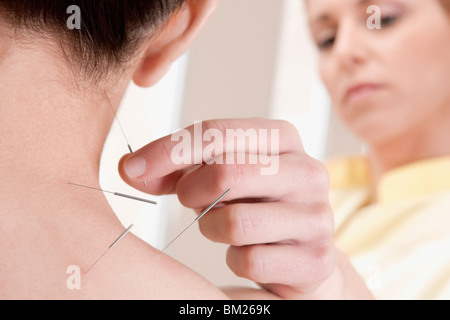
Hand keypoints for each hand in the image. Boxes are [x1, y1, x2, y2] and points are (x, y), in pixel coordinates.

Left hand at [118, 118, 371, 298]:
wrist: (300, 254)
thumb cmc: (254, 205)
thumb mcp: (220, 175)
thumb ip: (178, 168)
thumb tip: (129, 167)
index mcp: (284, 139)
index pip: (218, 132)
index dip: (168, 150)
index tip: (133, 169)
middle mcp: (308, 171)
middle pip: (226, 173)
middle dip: (190, 191)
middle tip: (186, 200)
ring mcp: (318, 216)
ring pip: (234, 222)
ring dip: (212, 228)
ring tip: (220, 226)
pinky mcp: (316, 259)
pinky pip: (250, 261)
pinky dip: (235, 260)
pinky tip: (246, 252)